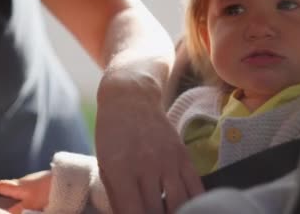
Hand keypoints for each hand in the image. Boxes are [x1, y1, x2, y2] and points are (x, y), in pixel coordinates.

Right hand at [0, 170, 51, 213]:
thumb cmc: (46, 193)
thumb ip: (16, 210)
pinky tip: (35, 201)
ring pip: (22, 188)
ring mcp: (35, 178)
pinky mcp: (45, 179)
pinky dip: (29, 194)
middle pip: (11, 187)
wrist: (67, 181)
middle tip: (1, 203)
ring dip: (18, 194)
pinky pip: (33, 187)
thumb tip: (4, 213)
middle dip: (5, 194)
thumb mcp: (28, 206)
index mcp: (17, 186)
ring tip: (19, 205)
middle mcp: (24, 180)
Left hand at [95, 70, 203, 213]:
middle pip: (157, 212)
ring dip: (175, 213)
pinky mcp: (183, 155)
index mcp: (120, 170)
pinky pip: (194, 187)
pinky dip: (194, 202)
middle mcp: (146, 166)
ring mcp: (167, 160)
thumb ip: (116, 196)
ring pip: (179, 203)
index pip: (134, 213)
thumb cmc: (112, 133)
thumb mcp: (105, 164)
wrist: (130, 98)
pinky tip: (189, 207)